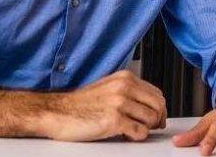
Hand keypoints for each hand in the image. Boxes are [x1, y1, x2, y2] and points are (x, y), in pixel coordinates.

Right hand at [41, 70, 165, 141]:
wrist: (56, 112)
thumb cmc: (79, 105)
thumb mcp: (107, 89)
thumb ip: (128, 93)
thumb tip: (149, 106)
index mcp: (124, 78)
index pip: (157, 93)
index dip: (159, 109)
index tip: (155, 118)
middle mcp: (124, 88)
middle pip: (158, 106)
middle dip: (156, 119)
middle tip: (148, 127)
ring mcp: (119, 103)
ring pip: (152, 119)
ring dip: (145, 129)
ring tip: (131, 130)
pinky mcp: (114, 120)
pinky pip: (140, 132)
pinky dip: (136, 137)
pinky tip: (125, 134)